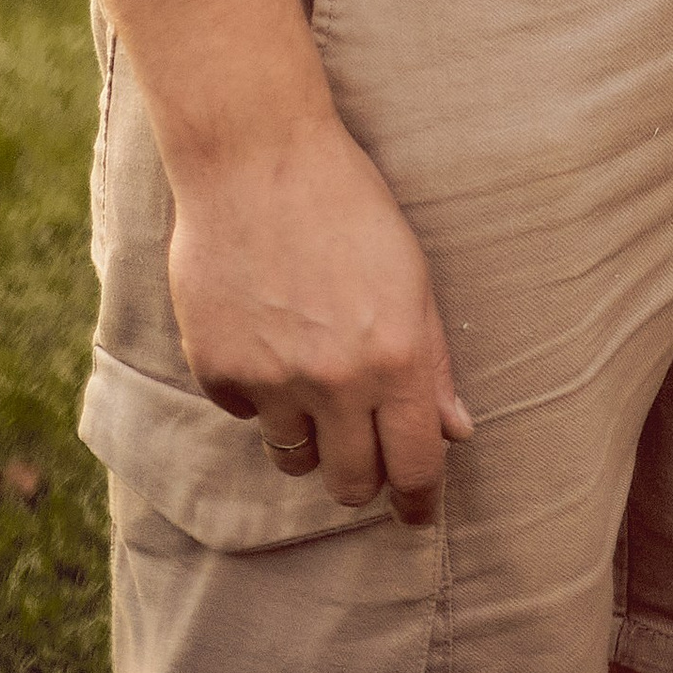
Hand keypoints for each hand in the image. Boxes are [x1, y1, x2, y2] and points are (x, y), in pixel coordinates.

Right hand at [169, 113, 472, 521]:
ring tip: (312, 376)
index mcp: (396, 357)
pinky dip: (259, 390)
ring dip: (310, 434)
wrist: (257, 157)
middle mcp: (335, 380)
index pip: (414, 464)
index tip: (417, 514)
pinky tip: (265, 333)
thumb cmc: (348, 204)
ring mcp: (272, 380)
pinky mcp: (218, 371)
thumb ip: (433, 359)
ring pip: (296, 457)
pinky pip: (245, 413)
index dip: (419, 500)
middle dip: (364, 480)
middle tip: (366, 460)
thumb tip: (454, 430)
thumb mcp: (412, 272)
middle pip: (352, 484)